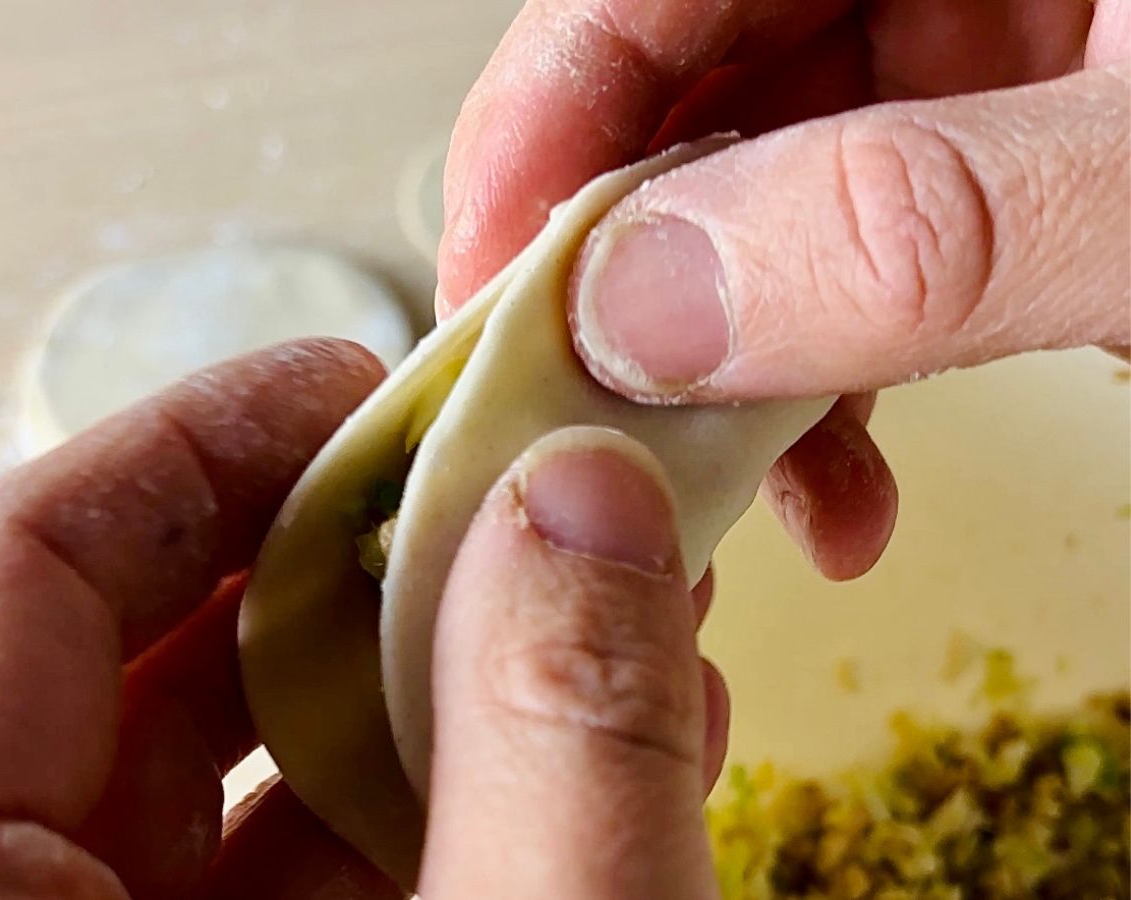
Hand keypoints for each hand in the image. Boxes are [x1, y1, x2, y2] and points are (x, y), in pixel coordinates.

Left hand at [0, 341, 728, 898]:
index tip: (366, 385)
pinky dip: (443, 805)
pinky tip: (589, 751)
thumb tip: (585, 499)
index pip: (18, 576)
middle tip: (516, 495)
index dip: (202, 447)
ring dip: (439, 683)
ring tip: (600, 613)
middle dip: (369, 563)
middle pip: (149, 668)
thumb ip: (551, 750)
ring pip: (245, 780)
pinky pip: (300, 878)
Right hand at [438, 0, 1130, 580]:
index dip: (543, 120)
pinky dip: (821, 399)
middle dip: (629, 286)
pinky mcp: (974, 195)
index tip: (496, 288)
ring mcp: (952, 93)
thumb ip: (921, 230)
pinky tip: (837, 494)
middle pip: (681, 106)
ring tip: (725, 499)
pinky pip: (840, 284)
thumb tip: (655, 305)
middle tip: (587, 417)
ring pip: (748, 222)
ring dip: (724, 380)